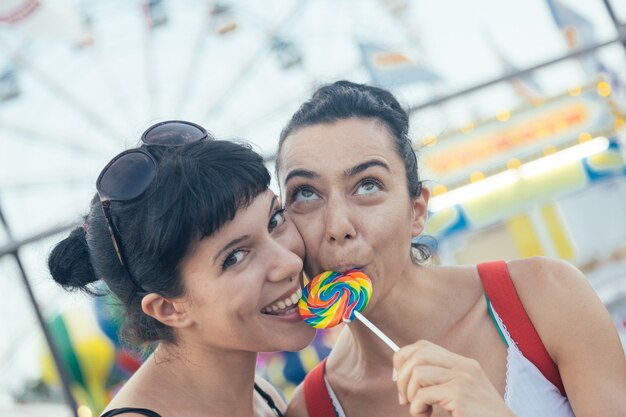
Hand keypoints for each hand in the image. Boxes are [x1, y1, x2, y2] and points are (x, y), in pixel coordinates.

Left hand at [393, 340, 514, 416]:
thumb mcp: (461, 392)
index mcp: (464, 363)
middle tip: (404, 398)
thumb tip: (403, 375)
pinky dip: (416, 408)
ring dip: (410, 394)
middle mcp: (464, 367)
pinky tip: (426, 416)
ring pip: (418, 372)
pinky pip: (423, 395)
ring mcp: (464, 380)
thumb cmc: (480, 416)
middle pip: (418, 354)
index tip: (399, 379)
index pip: (423, 346)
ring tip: (419, 409)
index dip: (404, 359)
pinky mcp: (460, 396)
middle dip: (402, 376)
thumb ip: (441, 380)